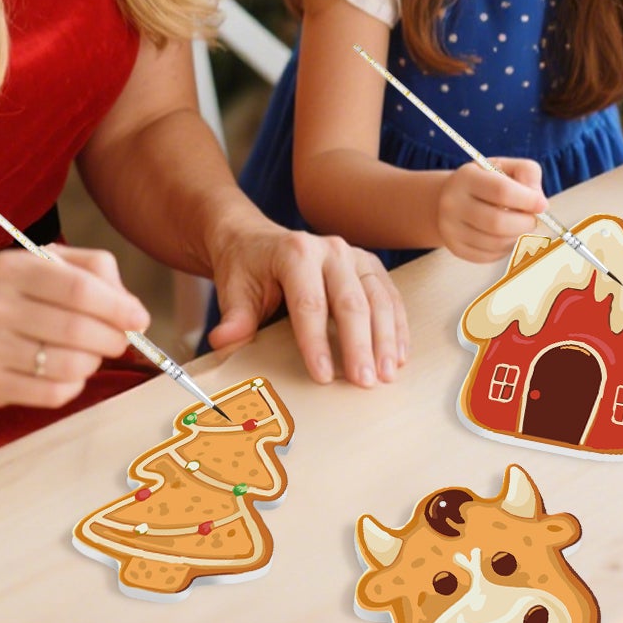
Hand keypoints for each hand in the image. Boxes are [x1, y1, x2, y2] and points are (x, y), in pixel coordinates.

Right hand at [0, 244, 150, 407]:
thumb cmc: (11, 294)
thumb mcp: (43, 264)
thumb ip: (93, 271)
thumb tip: (131, 308)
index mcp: (11, 270)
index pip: (78, 289)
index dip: (118, 306)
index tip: (139, 318)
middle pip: (76, 329)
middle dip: (112, 337)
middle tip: (121, 339)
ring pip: (68, 365)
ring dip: (94, 362)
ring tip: (91, 353)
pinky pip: (53, 394)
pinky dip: (74, 384)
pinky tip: (69, 372)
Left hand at [206, 219, 407, 387]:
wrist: (255, 240)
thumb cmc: (246, 268)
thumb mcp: (233, 289)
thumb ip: (234, 317)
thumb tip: (224, 341)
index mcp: (295, 252)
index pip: (310, 303)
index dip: (317, 342)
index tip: (323, 376)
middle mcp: (330, 250)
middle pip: (351, 301)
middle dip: (360, 345)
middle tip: (364, 382)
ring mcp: (354, 255)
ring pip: (378, 298)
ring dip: (386, 339)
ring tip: (386, 374)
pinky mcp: (368, 265)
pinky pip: (389, 296)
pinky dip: (397, 327)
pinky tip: (398, 355)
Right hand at [436, 158, 546, 263]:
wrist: (450, 198)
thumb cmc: (486, 181)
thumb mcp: (504, 166)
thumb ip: (527, 174)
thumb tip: (540, 203)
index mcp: (466, 177)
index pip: (502, 191)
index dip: (528, 200)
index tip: (542, 205)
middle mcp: (452, 203)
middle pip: (498, 222)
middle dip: (525, 224)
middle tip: (532, 220)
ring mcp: (451, 228)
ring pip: (496, 242)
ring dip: (517, 237)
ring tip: (518, 226)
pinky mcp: (456, 248)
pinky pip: (490, 256)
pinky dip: (505, 248)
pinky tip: (505, 236)